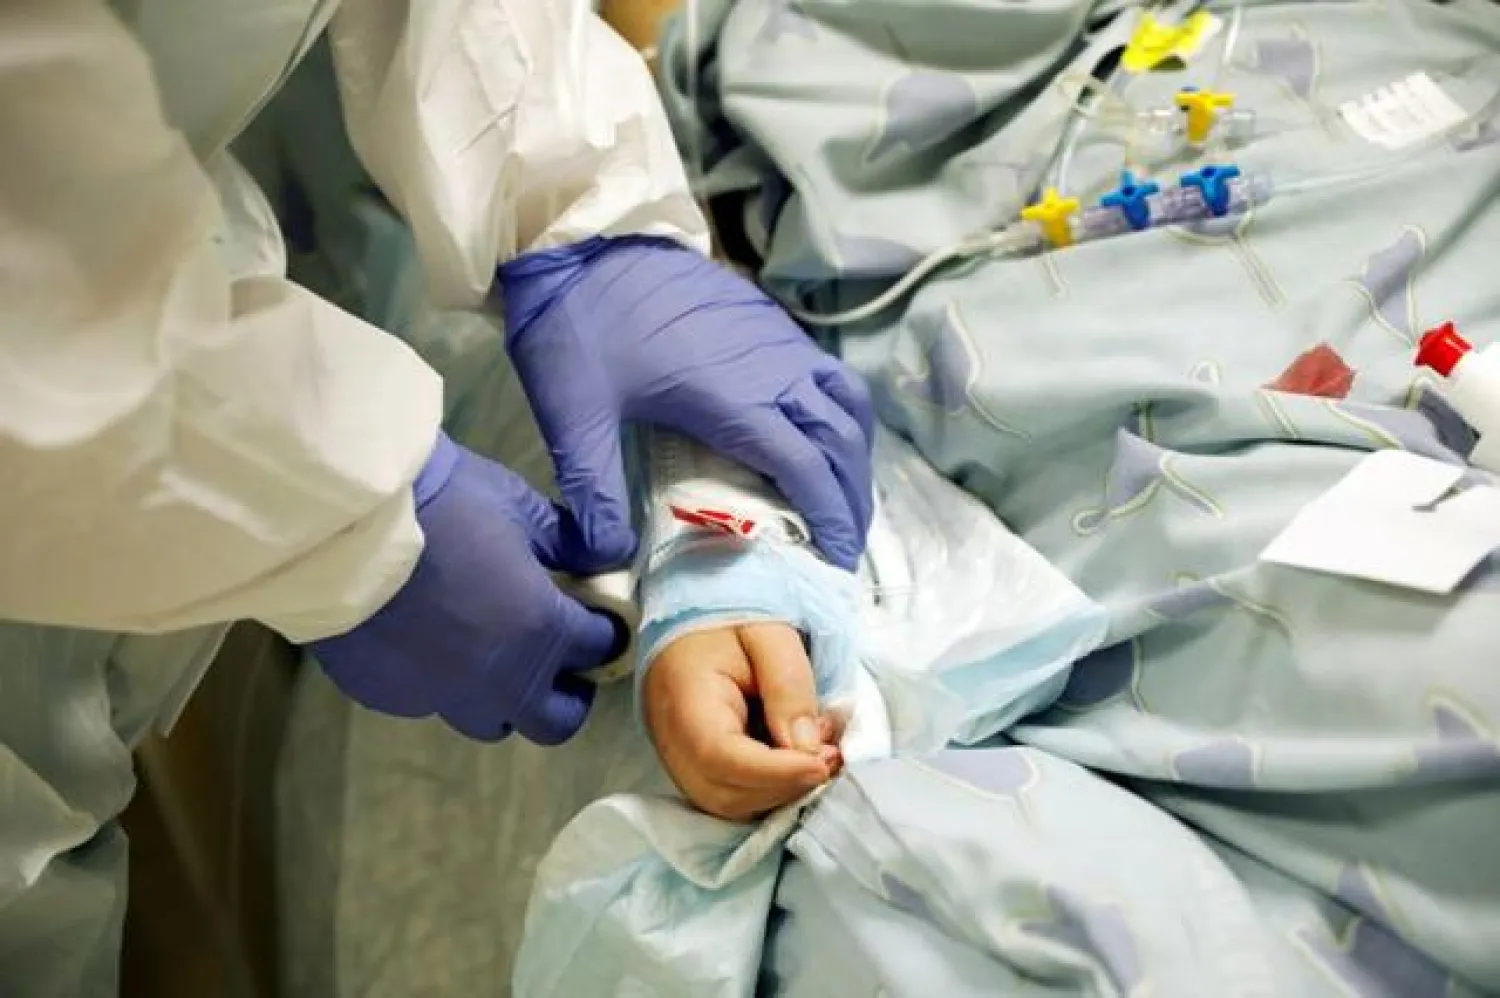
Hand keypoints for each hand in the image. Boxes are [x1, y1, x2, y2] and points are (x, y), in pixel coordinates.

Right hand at [309, 434, 619, 744]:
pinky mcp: (391, 699)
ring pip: (492, 723)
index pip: (599, 650)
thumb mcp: (520, 507)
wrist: (342, 522)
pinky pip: (431, 703)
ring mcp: (443, 698)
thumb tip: (604, 557)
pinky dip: (442, 682)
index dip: (604, 632)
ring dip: (504, 698)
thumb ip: (570, 542)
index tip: (595, 618)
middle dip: (566, 694)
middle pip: (555, 721)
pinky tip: (423, 641)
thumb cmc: (444, 505)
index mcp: (544, 632)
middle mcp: (501, 682)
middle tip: (557, 660)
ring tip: (490, 655)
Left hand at [498, 237, 874, 571]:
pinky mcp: (770, 322)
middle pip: (843, 441)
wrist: (578, 240)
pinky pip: (829, 375)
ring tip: (841, 496)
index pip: (809, 470)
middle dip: (852, 499)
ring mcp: (778, 340)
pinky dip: (841, 417)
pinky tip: (814, 439)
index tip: (836, 563)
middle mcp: (774, 369)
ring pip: (848, 402)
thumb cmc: (578, 328)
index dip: (830, 520)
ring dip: (855, 455)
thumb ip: (594, 492)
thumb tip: (609, 557)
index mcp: (737, 399)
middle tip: (845, 546)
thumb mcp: (574, 417)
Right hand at [643, 621, 843, 821]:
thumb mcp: (768, 634)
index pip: (719, 756)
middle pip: (724, 792)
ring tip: (819, 752)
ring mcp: (679, 759)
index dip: (774, 771)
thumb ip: (789, 686)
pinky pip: (732, 795)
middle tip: (830, 755)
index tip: (822, 761)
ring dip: (782, 791)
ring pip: (729, 804)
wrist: (695, 616)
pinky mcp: (697, 766)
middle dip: (784, 785)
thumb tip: (808, 748)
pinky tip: (799, 758)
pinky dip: (772, 788)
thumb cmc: (729, 617)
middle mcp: (672, 740)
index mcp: (684, 699)